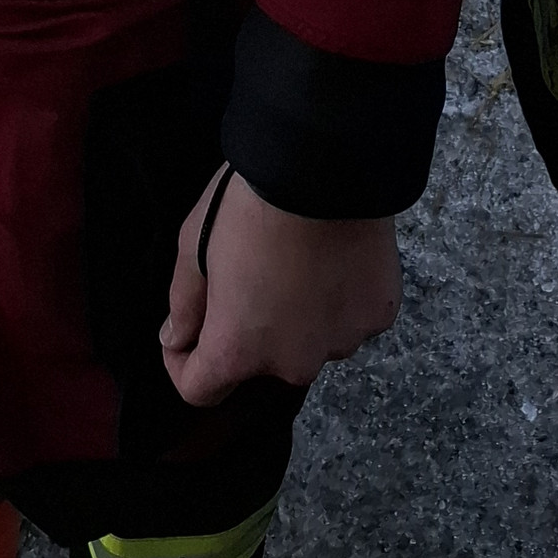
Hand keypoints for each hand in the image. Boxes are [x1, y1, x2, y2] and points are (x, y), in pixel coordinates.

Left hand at [160, 165, 400, 407]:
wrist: (323, 166)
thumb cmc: (250, 203)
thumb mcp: (192, 244)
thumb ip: (184, 303)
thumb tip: (178, 338)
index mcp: (238, 349)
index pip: (201, 391)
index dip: (183, 365)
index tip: (186, 334)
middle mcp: (291, 363)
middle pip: (262, 361)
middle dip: (252, 328)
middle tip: (254, 273)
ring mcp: (341, 342)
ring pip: (312, 340)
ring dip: (301, 316)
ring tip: (301, 260)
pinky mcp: (378, 315)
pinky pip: (350, 316)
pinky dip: (341, 298)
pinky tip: (336, 257)